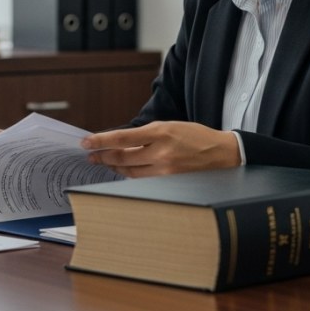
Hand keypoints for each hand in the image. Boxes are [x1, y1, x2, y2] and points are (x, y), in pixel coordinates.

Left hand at [80, 121, 240, 176]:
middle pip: (122, 158)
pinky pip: (143, 181)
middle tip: (92, 155)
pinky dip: (131, 175)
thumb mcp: (170, 126)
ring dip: (115, 167)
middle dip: (103, 156)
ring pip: (130, 172)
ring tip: (105, 162)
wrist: (223, 154)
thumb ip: (146, 135)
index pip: (121, 138)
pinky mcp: (169, 183)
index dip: (100, 141)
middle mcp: (161, 153)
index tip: (86, 143)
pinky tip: (124, 171)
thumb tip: (120, 142)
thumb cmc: (196, 137)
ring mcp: (165, 171)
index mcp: (160, 133)